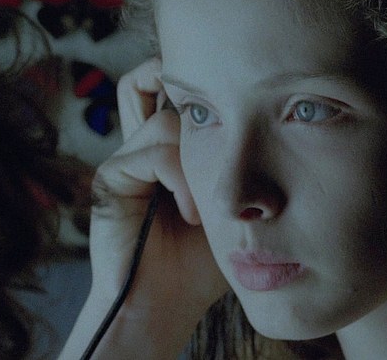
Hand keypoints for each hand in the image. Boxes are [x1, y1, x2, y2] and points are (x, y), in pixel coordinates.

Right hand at [61, 58, 227, 358]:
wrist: (163, 307)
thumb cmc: (198, 264)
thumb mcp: (228, 207)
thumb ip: (237, 169)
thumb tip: (276, 127)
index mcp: (164, 152)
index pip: (165, 91)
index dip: (193, 84)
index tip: (235, 101)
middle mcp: (140, 148)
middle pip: (142, 79)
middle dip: (177, 83)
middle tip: (218, 113)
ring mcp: (123, 161)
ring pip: (164, 120)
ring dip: (194, 157)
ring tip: (203, 205)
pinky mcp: (111, 178)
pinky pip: (153, 153)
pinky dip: (179, 180)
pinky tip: (190, 213)